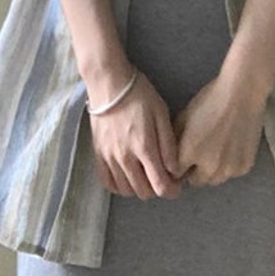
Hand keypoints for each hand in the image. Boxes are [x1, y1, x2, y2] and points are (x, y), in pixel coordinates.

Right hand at [90, 73, 181, 199]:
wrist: (108, 83)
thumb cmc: (139, 94)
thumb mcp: (161, 113)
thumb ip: (168, 144)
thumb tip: (174, 170)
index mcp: (144, 148)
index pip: (160, 186)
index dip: (172, 190)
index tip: (176, 184)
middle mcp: (125, 158)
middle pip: (144, 192)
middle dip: (157, 188)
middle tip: (162, 175)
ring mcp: (109, 158)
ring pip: (126, 190)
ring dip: (139, 188)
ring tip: (146, 174)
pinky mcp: (98, 154)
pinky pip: (108, 183)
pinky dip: (120, 186)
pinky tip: (127, 176)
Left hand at [172, 70, 267, 187]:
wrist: (242, 94)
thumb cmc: (210, 99)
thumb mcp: (184, 116)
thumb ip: (175, 140)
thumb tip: (170, 157)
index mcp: (190, 153)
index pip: (176, 176)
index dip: (177, 168)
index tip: (180, 161)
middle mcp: (209, 166)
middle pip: (195, 181)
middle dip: (194, 171)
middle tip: (199, 154)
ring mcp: (229, 169)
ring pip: (215, 180)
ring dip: (211, 171)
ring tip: (216, 150)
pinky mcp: (244, 167)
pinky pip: (232, 173)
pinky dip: (229, 165)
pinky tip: (231, 147)